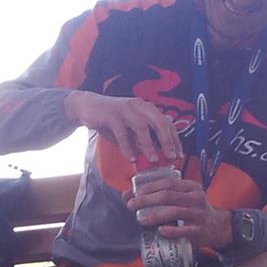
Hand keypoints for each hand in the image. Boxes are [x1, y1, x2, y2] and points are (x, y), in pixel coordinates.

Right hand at [66, 91, 182, 167]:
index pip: (167, 124)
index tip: (178, 156)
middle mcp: (140, 106)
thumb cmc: (112, 120)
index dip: (174, 140)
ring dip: (149, 145)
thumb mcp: (130, 130)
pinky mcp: (112, 114)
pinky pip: (122, 132)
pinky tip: (131, 158)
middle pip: (159, 123)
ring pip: (142, 127)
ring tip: (153, 160)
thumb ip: (143, 140)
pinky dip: (127, 146)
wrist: (88, 107)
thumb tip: (157, 157)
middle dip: (167, 141)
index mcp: (147, 109)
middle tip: (171, 158)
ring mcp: (126, 109)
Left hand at [126, 171, 231, 249]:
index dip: (150, 187)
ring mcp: (198, 215)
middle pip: (168, 196)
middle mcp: (196, 198)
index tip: (136, 193)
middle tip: (132, 205)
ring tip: (141, 219)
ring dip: (155, 215)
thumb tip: (128, 194)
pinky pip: (184, 230)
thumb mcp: (183, 198)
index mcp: (191, 187)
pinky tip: (160, 230)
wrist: (219, 227)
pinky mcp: (199, 231)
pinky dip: (171, 230)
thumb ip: (161, 194)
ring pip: (175, 212)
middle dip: (147, 200)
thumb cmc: (194, 210)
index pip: (168, 183)